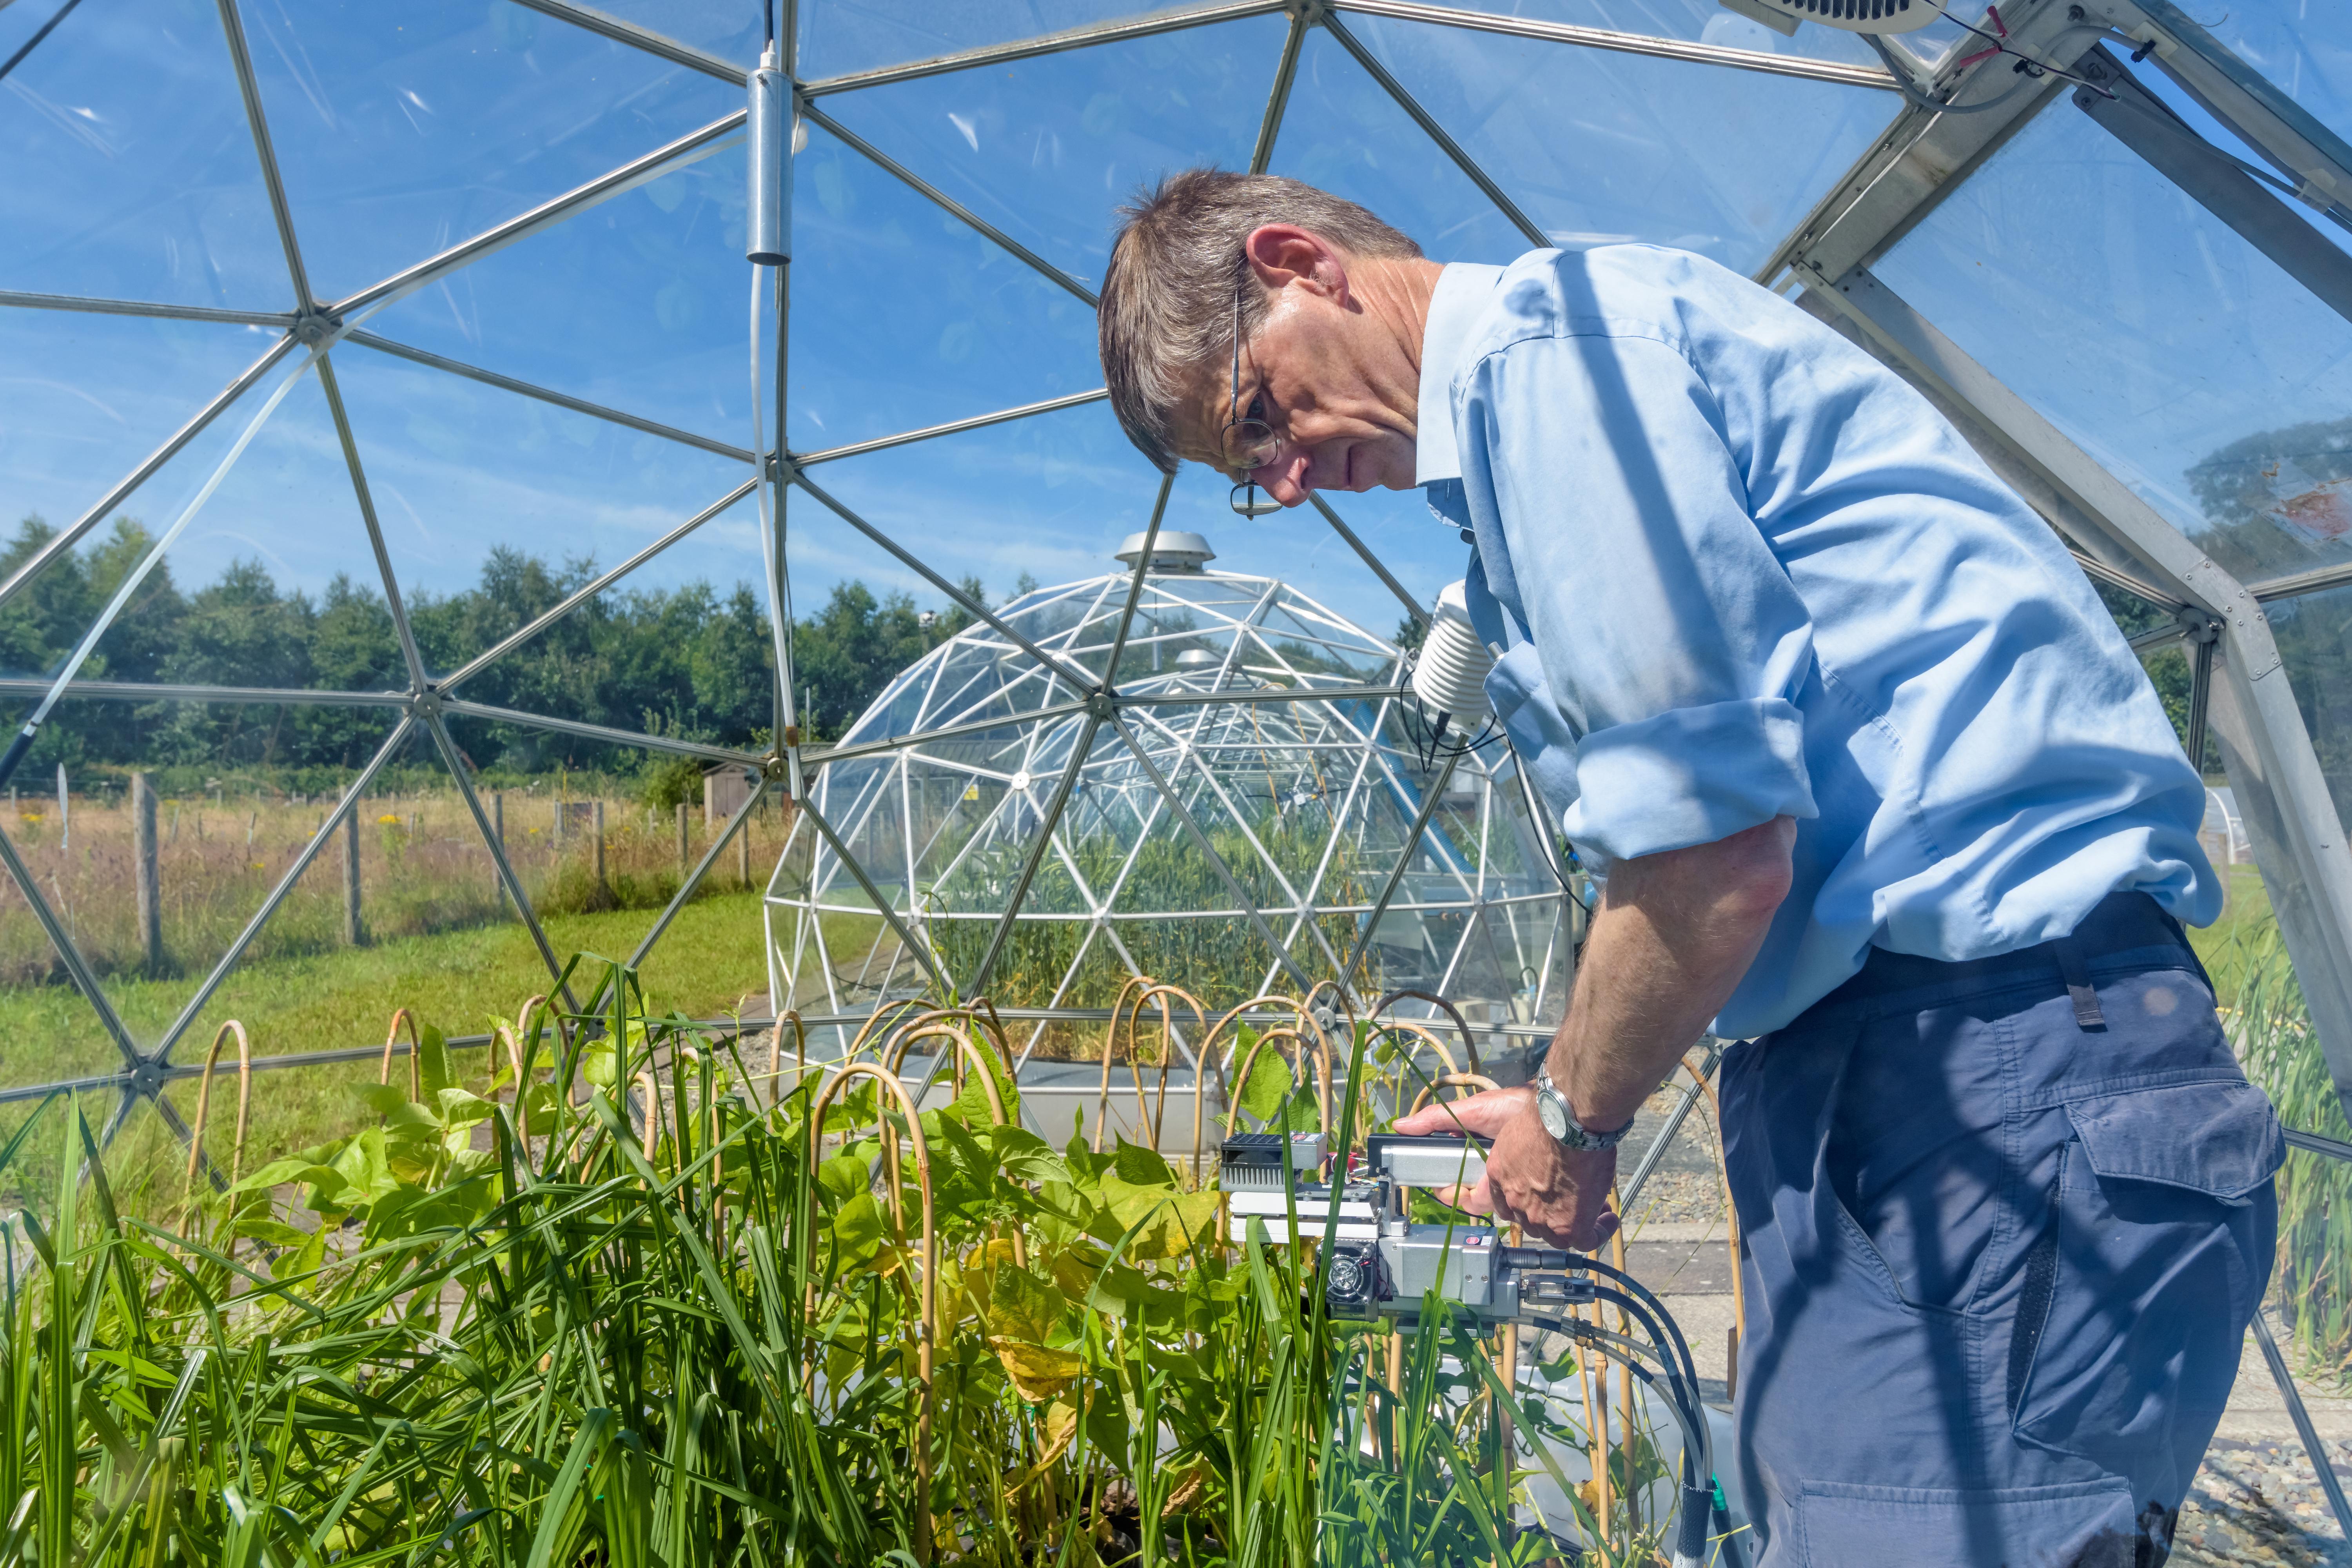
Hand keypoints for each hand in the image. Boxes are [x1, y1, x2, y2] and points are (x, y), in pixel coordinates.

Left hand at [1391, 1087, 1620, 1250]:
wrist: (1572, 1116)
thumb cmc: (1533, 1112)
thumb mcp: (1481, 1110)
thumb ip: (1439, 1120)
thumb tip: (1400, 1127)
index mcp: (1494, 1178)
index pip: (1473, 1200)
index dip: (1468, 1198)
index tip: (1461, 1195)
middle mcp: (1515, 1203)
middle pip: (1516, 1212)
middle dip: (1527, 1202)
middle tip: (1544, 1188)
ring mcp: (1543, 1218)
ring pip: (1548, 1226)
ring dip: (1559, 1213)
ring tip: (1574, 1198)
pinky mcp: (1571, 1224)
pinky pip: (1581, 1239)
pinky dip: (1592, 1228)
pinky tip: (1600, 1216)